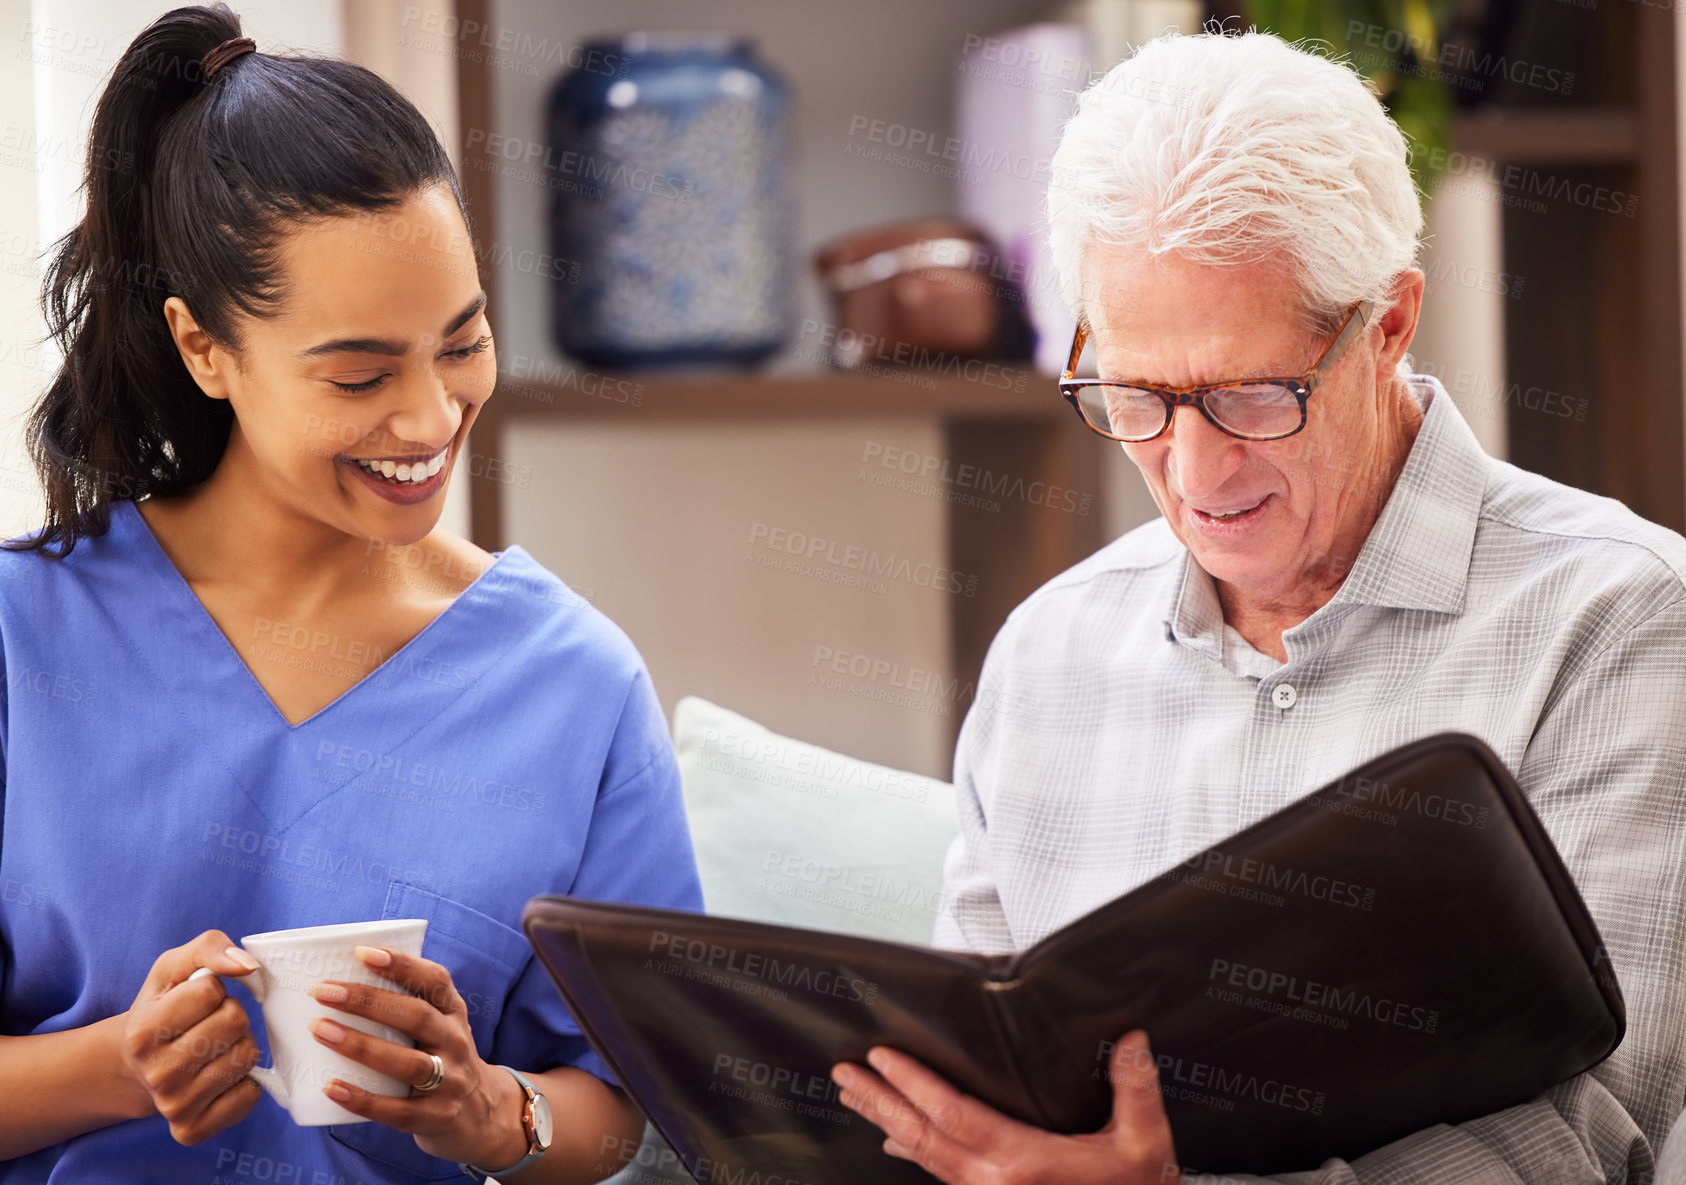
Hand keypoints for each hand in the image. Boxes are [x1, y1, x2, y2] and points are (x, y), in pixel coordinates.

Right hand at [120, 929, 264, 1144]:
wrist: (134, 1067)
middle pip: (235, 1022)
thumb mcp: (172, 968)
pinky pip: (249, 1096)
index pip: (211, 991)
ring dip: (239, 1045)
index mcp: (142, 1031)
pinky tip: (219, 1076)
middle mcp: (155, 1073)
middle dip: (230, 1014)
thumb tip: (248, 965)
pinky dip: (245, 1082)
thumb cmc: (161, 1009)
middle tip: (207, 1025)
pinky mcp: (191, 1130)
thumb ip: (209, 948)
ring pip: (246, 1056)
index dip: (212, 989)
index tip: (195, 1001)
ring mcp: (173, 1106)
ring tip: (212, 1048)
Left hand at [306, 945, 527, 1168]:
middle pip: (416, 1017)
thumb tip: (338, 981)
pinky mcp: (435, 1117)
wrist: (481, 1114)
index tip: (362, 953)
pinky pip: (397, 1110)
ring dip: (361, 1045)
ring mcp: (449, 1082)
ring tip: (320, 1030)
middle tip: (323, 992)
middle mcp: (455, 1042)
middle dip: (367, 1001)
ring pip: (408, 1063)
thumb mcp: (439, 1026)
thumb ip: (405, 1007)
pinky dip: (363, 1099)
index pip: (435, 981)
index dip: (401, 965)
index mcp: (453, 1013)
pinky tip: (331, 1087)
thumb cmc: (441, 1059)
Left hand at [832, 1029, 1181, 1184]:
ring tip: (857, 1097)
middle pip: (920, 1136)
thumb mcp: (1145, 1146)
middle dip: (878, 1101)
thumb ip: (1135, 1089)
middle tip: (844, 1075)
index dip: (911, 1083)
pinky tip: (898, 1141)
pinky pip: (940, 1175)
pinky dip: (913, 1152)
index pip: (949, 1114)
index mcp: (1023, 1163)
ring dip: (886, 1122)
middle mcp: (994, 1183)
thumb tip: (1132, 1039)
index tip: (881, 1056)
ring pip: (923, 1158)